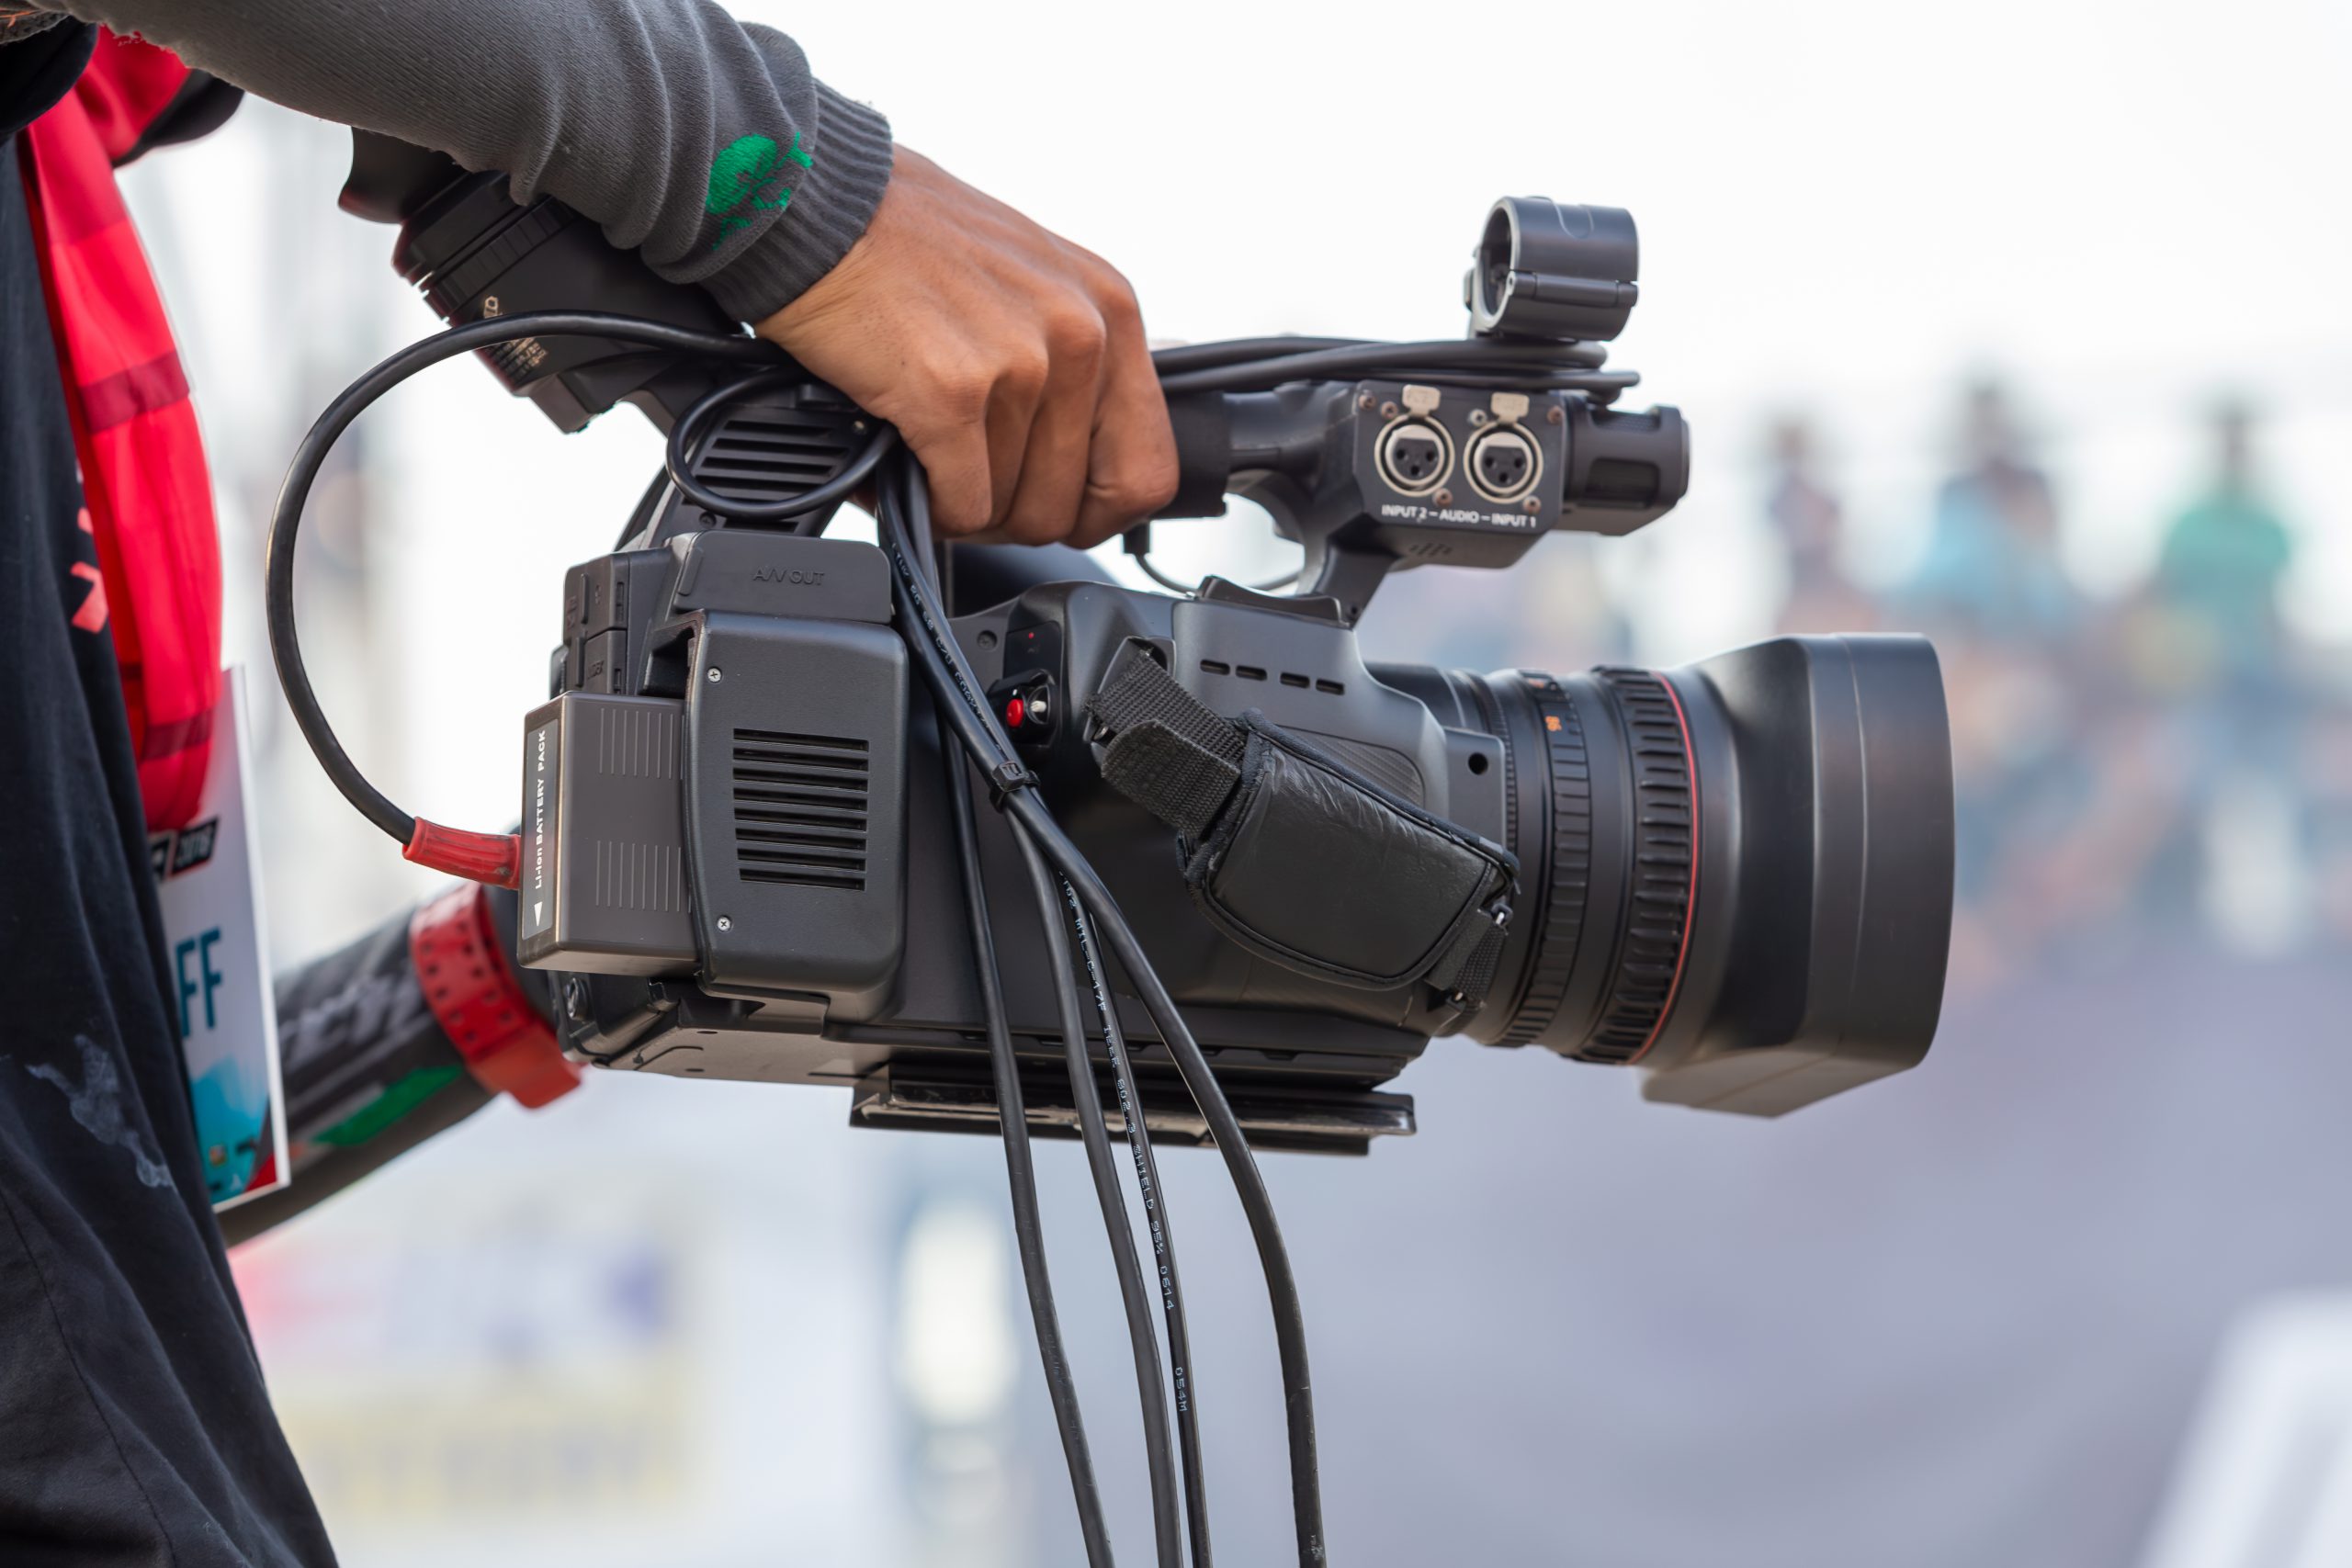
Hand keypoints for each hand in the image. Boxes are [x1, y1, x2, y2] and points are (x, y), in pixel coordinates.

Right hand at [755, 147, 1177, 546]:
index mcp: (1109, 309)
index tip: (1055, 511)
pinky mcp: (953, 392)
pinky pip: (960, 507)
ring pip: (1008, 510)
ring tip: (924, 458)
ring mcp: (1020, 364)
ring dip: (959, 505)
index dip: (1096, 512)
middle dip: (1010, 515)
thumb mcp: (1027, 279)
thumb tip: (1078, 452)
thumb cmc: (903, 237)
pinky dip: (925, 505)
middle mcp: (1079, 334)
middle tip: (965, 487)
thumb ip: (1066, 357)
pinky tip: (900, 465)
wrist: (814, 203)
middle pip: (1069, 505)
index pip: (1147, 468)